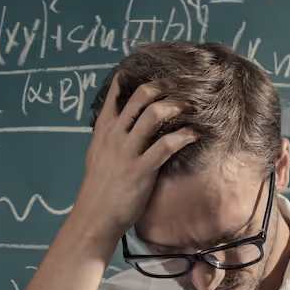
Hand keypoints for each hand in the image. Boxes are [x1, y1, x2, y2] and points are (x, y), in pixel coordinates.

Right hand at [64, 76, 198, 252]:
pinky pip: (167, 145)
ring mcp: (128, 151)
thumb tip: (122, 124)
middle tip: (178, 88)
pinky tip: (195, 134)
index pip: (116, 95)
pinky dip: (184, 136)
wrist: (95, 216)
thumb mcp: (98, 155)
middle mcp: (115, 135)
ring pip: (153, 114)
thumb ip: (109, 136)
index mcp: (104, 130)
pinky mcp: (142, 169)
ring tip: (189, 107)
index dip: (134, 80)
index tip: (153, 73)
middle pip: (140, 97)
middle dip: (163, 88)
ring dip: (175, 106)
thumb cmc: (99, 188)